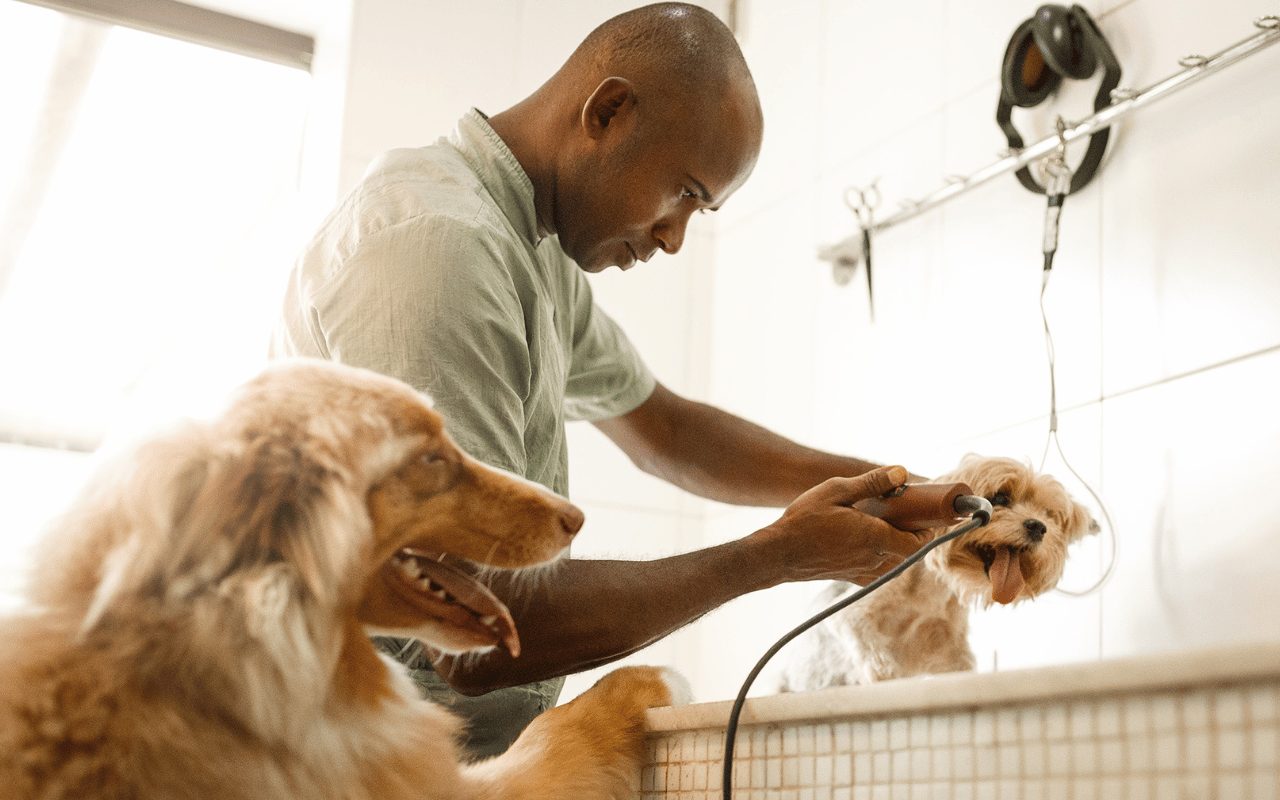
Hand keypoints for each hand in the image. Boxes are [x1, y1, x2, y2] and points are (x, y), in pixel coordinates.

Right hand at [751, 465, 925, 584]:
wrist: (779, 554)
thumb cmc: (804, 521)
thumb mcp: (836, 491)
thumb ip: (871, 483)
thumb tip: (901, 472)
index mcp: (875, 537)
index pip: (917, 543)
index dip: (927, 531)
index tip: (927, 515)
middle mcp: (873, 559)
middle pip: (908, 552)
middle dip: (913, 533)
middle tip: (906, 513)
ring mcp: (862, 571)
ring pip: (894, 563)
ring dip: (898, 546)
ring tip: (888, 526)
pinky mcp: (850, 577)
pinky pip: (878, 571)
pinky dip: (882, 558)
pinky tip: (869, 543)